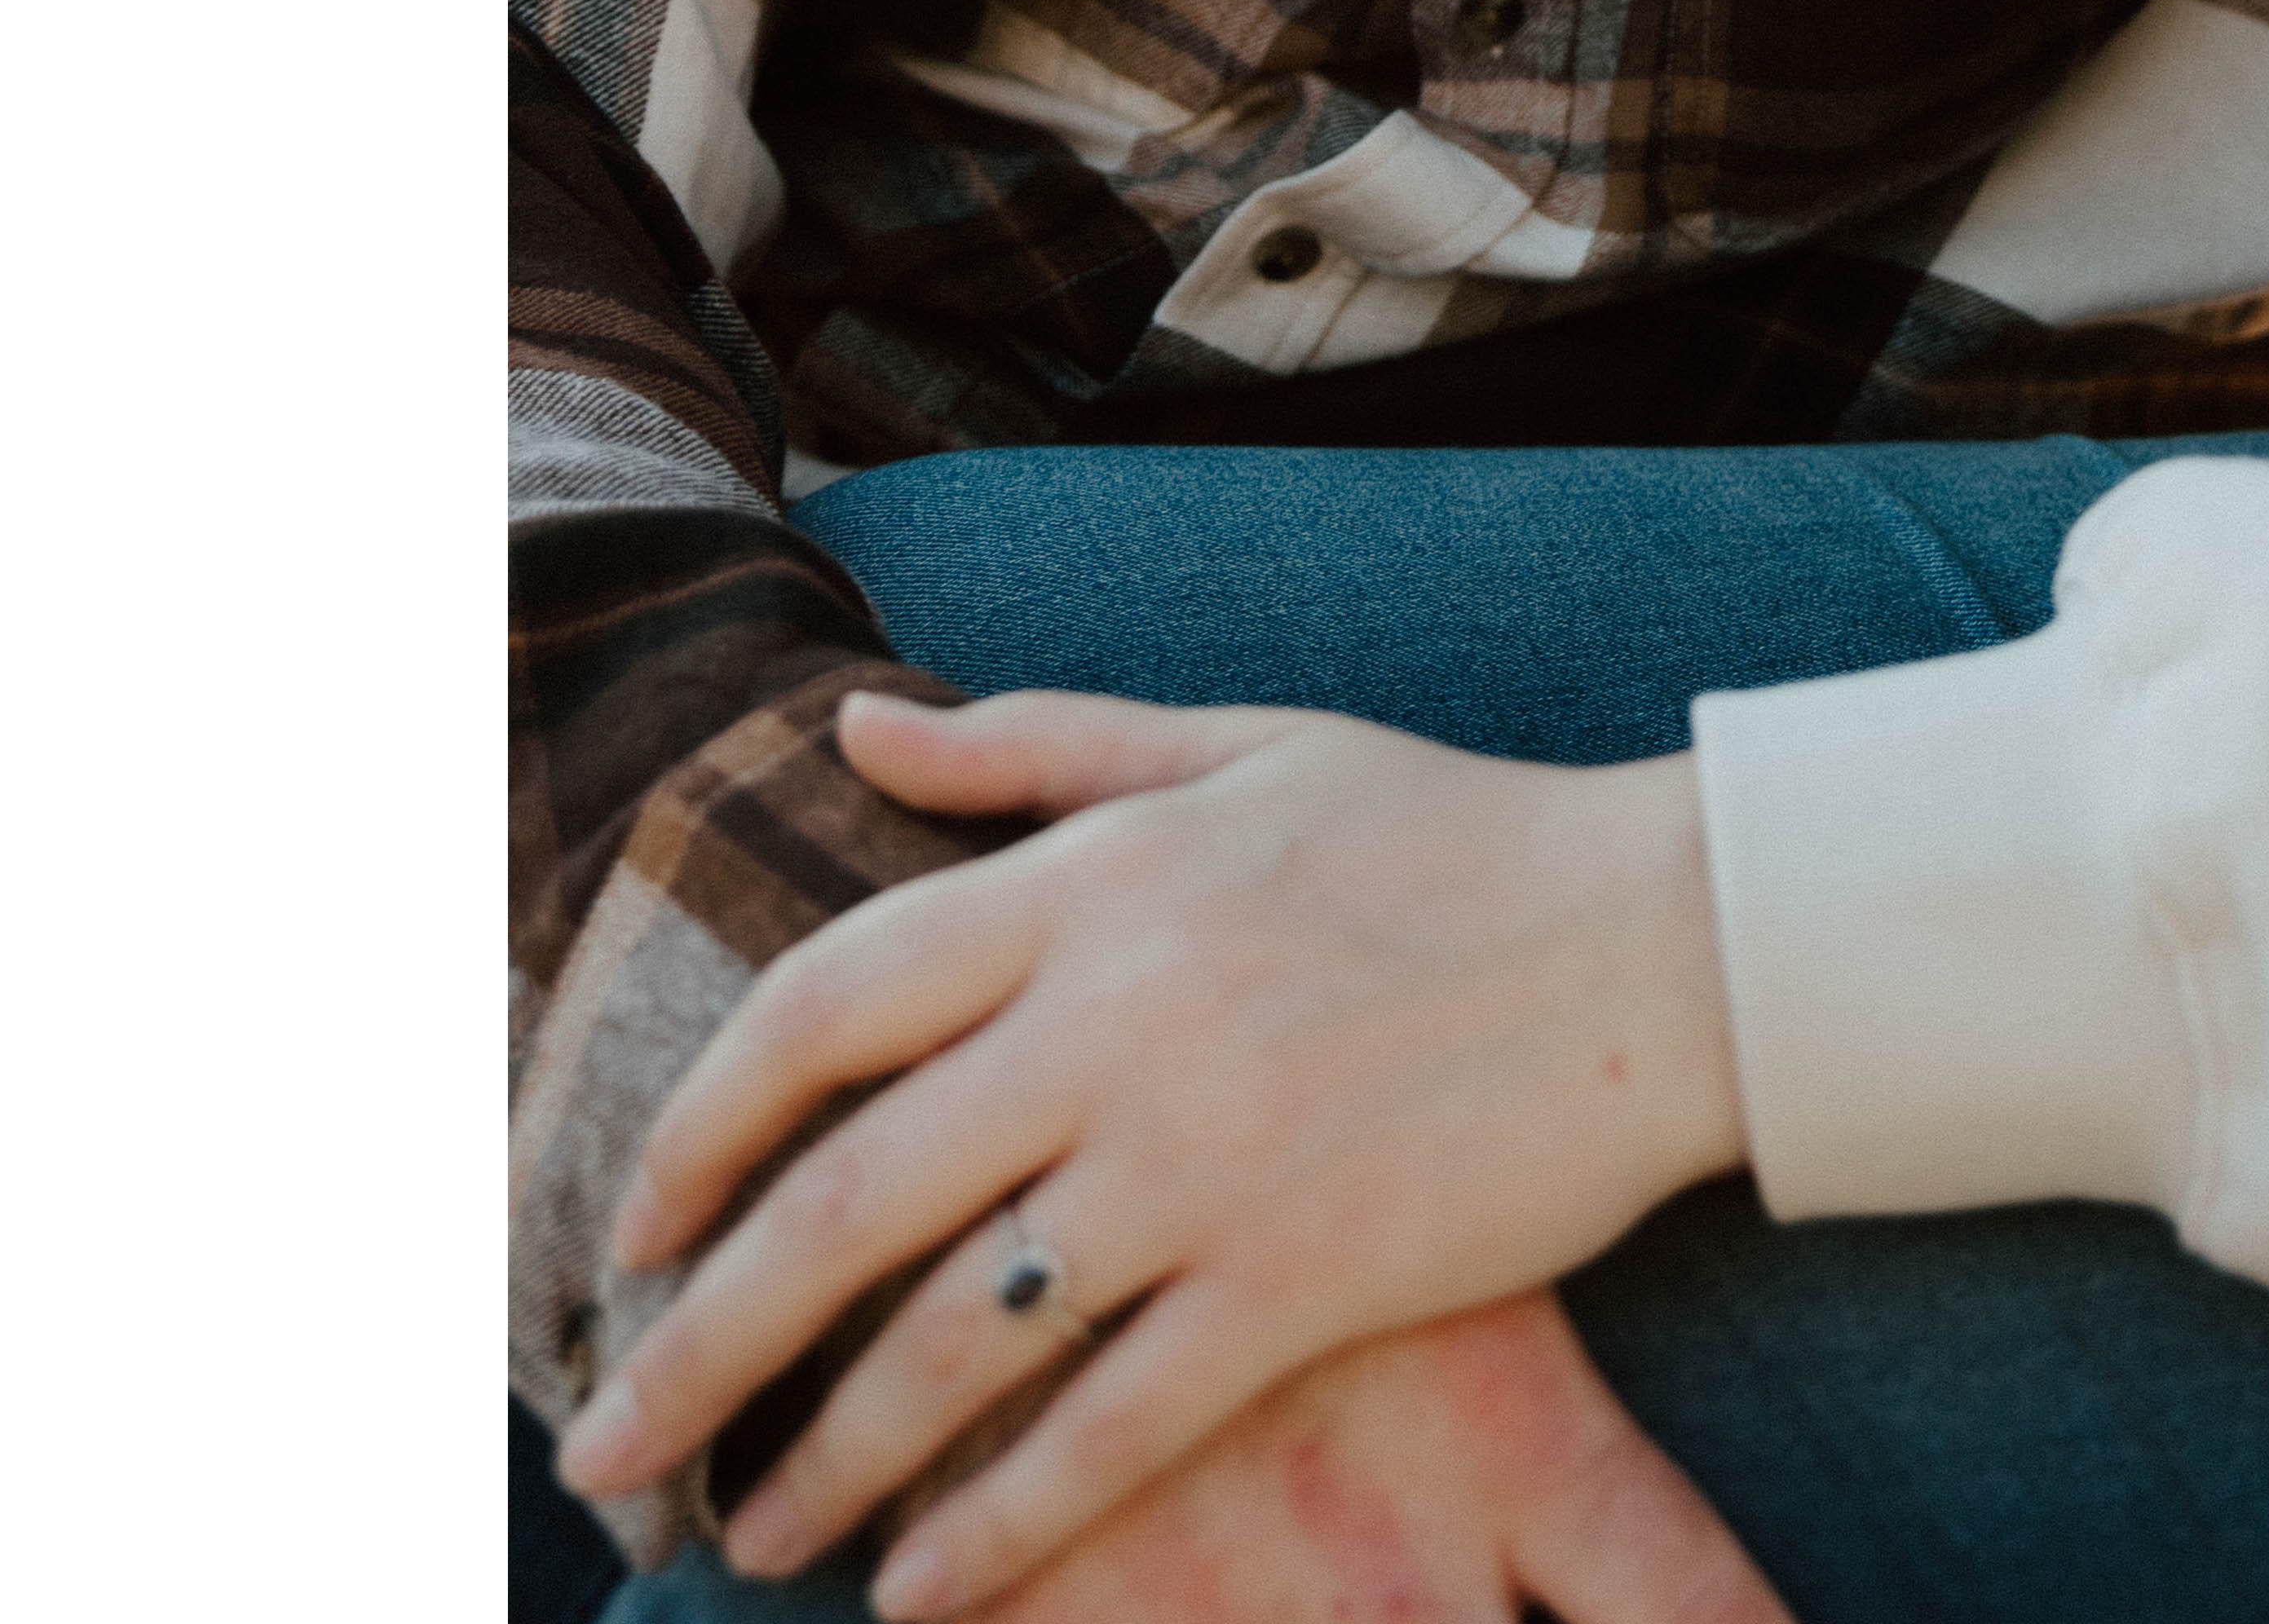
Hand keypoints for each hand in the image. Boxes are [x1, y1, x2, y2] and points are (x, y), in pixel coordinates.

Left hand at [551, 692, 1749, 1617]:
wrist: (1661, 934)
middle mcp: (1117, 1022)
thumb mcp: (1237, 746)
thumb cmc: (1448, 830)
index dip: (695, 1129)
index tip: (625, 1230)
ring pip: (946, 1342)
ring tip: (740, 1541)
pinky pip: (1099, 1432)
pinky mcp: (1296, 1281)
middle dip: (695, 1345)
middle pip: (840, 1205)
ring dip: (819, 1462)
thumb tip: (852, 731)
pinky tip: (918, 1591)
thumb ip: (1035, 748)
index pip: (821, 1011)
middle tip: (606, 1442)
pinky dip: (990, 1528)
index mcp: (1092, 884)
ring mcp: (1204, 1161)